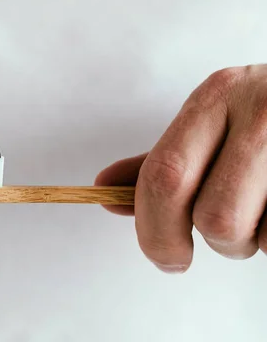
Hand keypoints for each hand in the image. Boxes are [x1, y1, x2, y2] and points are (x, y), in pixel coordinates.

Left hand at [96, 65, 266, 272]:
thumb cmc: (265, 119)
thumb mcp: (213, 125)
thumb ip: (161, 162)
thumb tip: (103, 189)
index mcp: (217, 96)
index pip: (165, 176)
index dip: (154, 229)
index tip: (165, 257)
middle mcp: (260, 110)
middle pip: (215, 217)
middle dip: (214, 242)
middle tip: (224, 236)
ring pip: (256, 234)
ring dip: (254, 240)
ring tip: (264, 208)